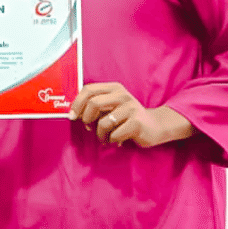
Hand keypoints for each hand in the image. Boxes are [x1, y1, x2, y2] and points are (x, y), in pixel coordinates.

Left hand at [69, 82, 193, 146]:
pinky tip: (117, 140)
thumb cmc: (126, 118)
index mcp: (114, 88)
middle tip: (88, 127)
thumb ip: (94, 105)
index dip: (77, 103)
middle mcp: (123, 95)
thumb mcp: (111, 106)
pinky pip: (114, 134)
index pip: (88, 89)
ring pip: (103, 122)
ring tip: (105, 137)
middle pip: (93, 103)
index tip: (72, 116)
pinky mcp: (137, 123)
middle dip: (86, 118)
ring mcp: (131, 108)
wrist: (154, 126)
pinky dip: (112, 140)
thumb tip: (73, 113)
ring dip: (100, 134)